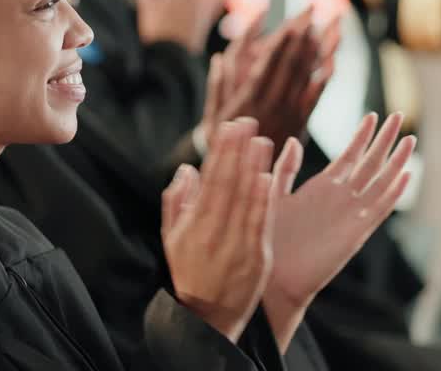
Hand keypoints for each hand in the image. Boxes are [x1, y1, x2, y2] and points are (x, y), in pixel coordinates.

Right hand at [161, 119, 291, 341]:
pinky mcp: (257, 259)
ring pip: (246, 201)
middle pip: (228, 184)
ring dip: (255, 168)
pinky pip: (261, 225)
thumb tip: (187, 168)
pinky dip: (264, 201)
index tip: (228, 126)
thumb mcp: (171, 237)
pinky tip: (269, 179)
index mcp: (193, 225)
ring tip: (263, 140)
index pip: (210, 180)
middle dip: (238, 151)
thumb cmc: (189, 271)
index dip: (220, 152)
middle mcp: (214, 233)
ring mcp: (237, 246)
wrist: (207, 318)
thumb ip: (176, 201)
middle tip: (248, 122)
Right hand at [206, 7, 340, 150]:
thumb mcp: (211, 116)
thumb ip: (216, 86)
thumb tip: (218, 58)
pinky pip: (314, 101)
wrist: (241, 178)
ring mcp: (287, 116)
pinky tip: (332, 65)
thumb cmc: (222, 143)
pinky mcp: (299, 126)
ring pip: (304, 80)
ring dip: (316, 55)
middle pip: (290, 68)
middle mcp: (271, 106)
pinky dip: (322, 82)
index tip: (293, 24)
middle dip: (302, 42)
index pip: (269, 66)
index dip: (282, 44)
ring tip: (325, 32)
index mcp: (249, 101)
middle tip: (314, 18)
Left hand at [260, 113, 414, 349]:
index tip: (373, 115)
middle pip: (369, 164)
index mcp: (321, 187)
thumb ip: (284, 169)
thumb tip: (294, 140)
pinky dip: (393, 193)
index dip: (361, 136)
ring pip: (380, 183)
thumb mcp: (272, 195)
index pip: (348, 156)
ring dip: (396, 162)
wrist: (273, 277)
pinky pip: (379, 209)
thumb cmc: (268, 239)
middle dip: (384, 140)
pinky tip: (406, 175)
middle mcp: (340, 199)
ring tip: (410, 139)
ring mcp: (350, 215)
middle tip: (398, 116)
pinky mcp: (356, 233)